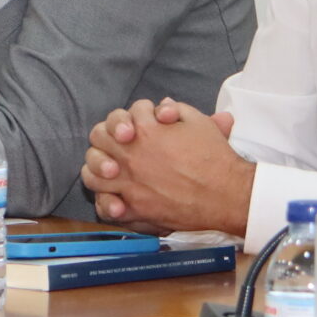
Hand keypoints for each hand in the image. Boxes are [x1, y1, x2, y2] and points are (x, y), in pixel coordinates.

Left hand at [81, 98, 252, 233]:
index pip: (120, 115)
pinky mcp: (133, 210)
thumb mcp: (198, 122)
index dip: (131, 117)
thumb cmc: (214, 157)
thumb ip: (176, 110)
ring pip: (91, 173)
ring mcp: (128, 184)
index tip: (142, 125)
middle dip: (106, 136)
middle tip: (120, 144)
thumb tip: (162, 107)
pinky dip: (105, 202)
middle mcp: (131, 156)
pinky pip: (105, 206)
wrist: (225, 195)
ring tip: (110, 170)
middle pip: (98, 138)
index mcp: (145, 129)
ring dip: (97, 168)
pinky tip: (114, 199)